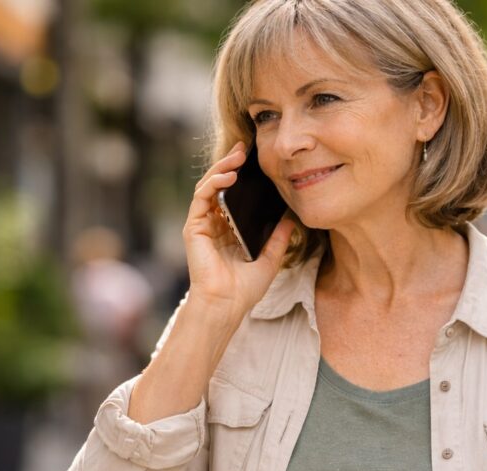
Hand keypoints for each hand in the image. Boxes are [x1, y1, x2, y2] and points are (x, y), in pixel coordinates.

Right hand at [182, 141, 294, 323]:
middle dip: (231, 163)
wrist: (227, 305)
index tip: (256, 159)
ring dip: (222, 167)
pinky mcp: (194, 228)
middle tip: (246, 148)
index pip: (233, 194)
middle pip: (219, 184)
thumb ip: (279, 238)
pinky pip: (201, 197)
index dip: (242, 175)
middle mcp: (213, 224)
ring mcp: (202, 225)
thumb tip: (292, 218)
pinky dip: (213, 183)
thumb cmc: (244, 289)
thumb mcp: (270, 259)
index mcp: (228, 229)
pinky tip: (228, 176)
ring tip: (238, 157)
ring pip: (208, 185)